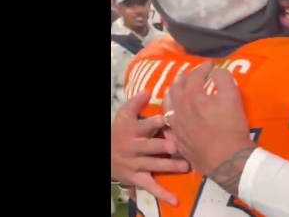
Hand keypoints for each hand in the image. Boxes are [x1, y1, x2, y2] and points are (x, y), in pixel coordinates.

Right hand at [111, 90, 189, 204]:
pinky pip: (150, 186)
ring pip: (153, 165)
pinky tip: (175, 200)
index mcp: (133, 131)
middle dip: (164, 147)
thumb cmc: (118, 132)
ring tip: (185, 167)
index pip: (145, 126)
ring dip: (169, 166)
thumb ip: (136, 103)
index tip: (168, 119)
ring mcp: (136, 164)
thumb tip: (149, 89)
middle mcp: (135, 148)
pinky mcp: (137, 178)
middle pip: (151, 147)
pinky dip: (162, 194)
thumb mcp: (123, 116)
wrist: (103, 155)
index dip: (156, 123)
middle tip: (178, 146)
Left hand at [167, 61, 255, 195]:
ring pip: (168, 106)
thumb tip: (217, 71)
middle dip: (182, 78)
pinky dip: (169, 115)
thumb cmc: (230, 126)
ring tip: (174, 89)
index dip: (203, 68)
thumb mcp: (232, 97)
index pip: (195, 76)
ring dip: (171, 94)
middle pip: (176, 88)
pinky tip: (171, 116)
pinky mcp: (177, 141)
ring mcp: (176, 126)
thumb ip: (224, 79)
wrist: (225, 159)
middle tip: (187, 73)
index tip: (210, 64)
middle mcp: (179, 109)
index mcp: (192, 96)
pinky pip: (168, 124)